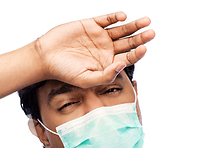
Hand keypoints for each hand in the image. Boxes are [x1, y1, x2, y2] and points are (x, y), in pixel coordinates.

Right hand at [36, 12, 154, 87]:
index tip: (144, 49)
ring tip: (145, 21)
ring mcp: (100, 36)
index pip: (128, 58)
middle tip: (151, 33)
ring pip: (121, 29)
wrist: (46, 57)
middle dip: (141, 38)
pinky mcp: (91, 24)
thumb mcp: (86, 79)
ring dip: (133, 25)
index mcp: (108, 64)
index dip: (137, 54)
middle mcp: (106, 49)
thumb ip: (106, 75)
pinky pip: (106, 19)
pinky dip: (115, 17)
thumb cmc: (65, 72)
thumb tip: (123, 65)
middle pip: (129, 42)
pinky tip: (122, 17)